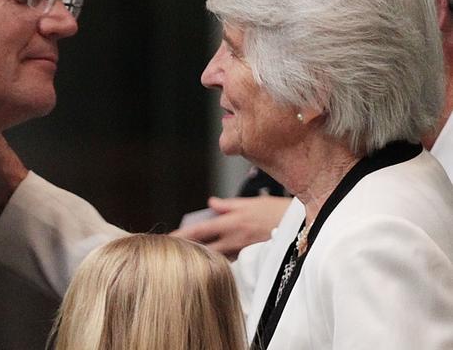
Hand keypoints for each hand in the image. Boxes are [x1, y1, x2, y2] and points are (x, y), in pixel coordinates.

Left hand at [172, 196, 290, 259]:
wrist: (305, 227)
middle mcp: (235, 240)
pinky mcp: (253, 262)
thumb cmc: (278, 211)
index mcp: (231, 222)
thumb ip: (228, 205)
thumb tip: (210, 203)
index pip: (199, 231)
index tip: (166, 239)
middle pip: (204, 249)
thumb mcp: (251, 203)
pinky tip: (213, 267)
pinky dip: (222, 265)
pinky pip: (233, 265)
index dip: (181, 236)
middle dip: (187, 251)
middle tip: (170, 254)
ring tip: (187, 260)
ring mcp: (244, 254)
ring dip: (203, 259)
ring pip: (217, 259)